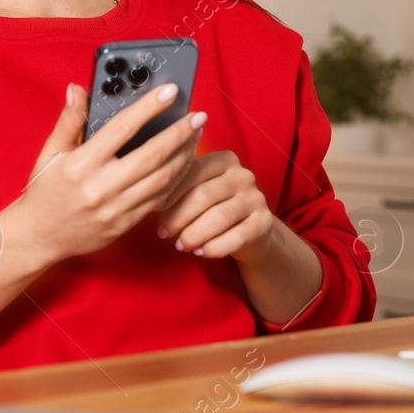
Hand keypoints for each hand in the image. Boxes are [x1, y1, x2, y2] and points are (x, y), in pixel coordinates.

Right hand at [8, 80, 204, 269]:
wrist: (39, 238)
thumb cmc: (44, 192)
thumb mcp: (50, 153)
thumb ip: (68, 120)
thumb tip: (77, 90)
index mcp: (81, 164)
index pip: (123, 127)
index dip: (150, 107)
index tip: (170, 92)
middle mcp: (100, 186)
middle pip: (152, 154)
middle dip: (180, 133)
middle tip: (198, 116)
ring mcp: (115, 208)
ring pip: (162, 179)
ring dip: (184, 156)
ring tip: (195, 138)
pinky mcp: (125, 224)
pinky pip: (158, 200)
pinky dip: (175, 180)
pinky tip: (183, 165)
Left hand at [155, 151, 279, 261]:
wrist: (251, 232)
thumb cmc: (213, 208)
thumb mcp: (199, 191)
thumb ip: (179, 187)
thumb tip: (148, 197)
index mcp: (224, 160)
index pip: (193, 172)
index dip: (170, 192)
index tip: (153, 209)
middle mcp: (243, 175)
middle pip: (204, 195)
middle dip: (179, 217)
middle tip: (162, 234)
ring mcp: (257, 199)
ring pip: (219, 217)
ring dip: (194, 234)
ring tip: (180, 246)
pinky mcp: (265, 223)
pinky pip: (237, 237)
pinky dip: (215, 247)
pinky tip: (201, 253)